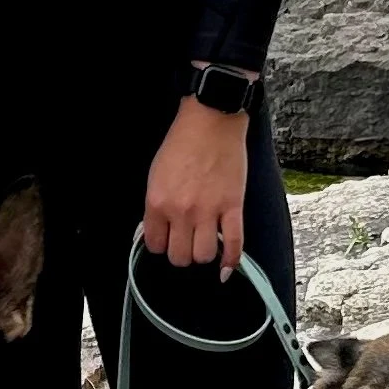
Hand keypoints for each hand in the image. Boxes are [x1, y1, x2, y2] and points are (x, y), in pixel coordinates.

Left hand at [142, 95, 249, 275]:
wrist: (211, 121)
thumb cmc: (182, 143)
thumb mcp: (156, 175)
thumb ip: (155, 206)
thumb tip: (158, 231)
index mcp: (157, 203)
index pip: (154, 246)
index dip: (161, 245)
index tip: (167, 239)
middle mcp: (181, 212)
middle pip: (179, 257)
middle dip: (181, 253)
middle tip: (186, 242)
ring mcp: (208, 211)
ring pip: (203, 256)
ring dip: (203, 255)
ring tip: (204, 244)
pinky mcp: (233, 207)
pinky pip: (233, 244)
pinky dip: (231, 261)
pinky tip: (227, 267)